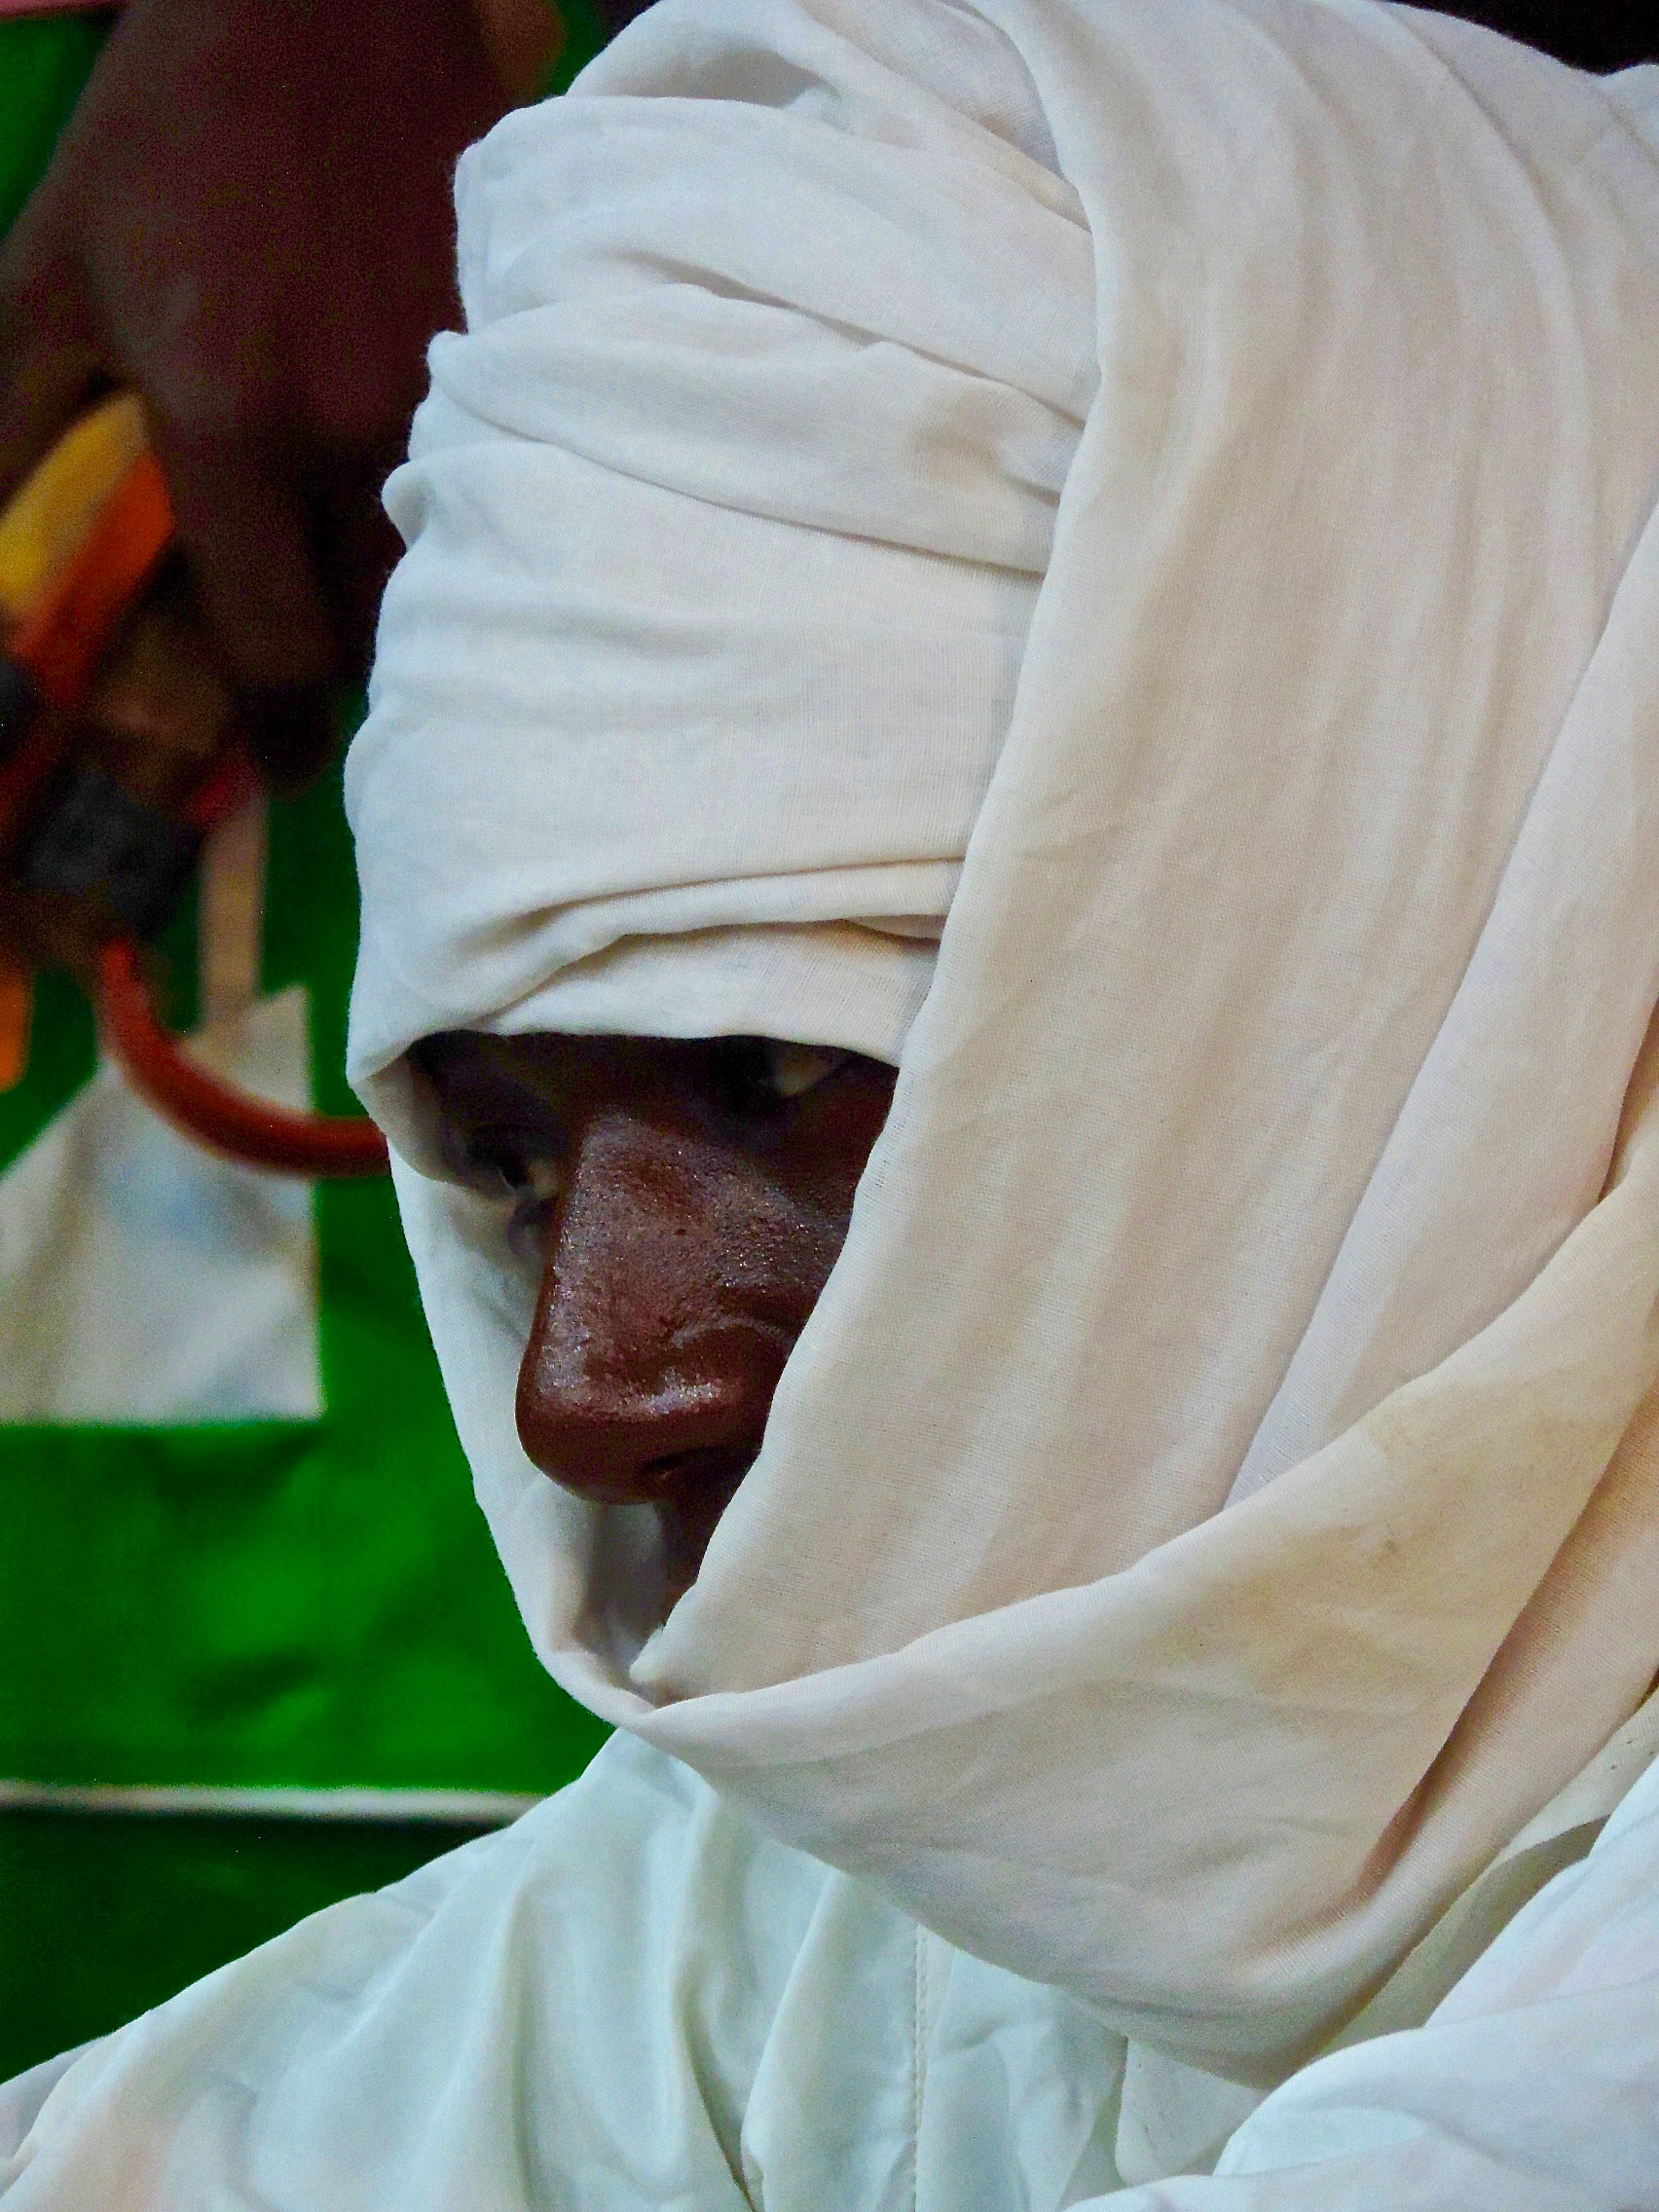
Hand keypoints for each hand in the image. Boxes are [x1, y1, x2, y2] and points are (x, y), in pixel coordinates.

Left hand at [0, 0, 519, 790]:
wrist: (323, 3)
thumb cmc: (169, 144)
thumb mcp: (48, 275)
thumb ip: (4, 431)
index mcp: (230, 424)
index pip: (277, 644)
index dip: (277, 733)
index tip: (277, 770)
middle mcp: (353, 434)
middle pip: (373, 631)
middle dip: (338, 671)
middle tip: (312, 675)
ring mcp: (451, 399)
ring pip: (443, 568)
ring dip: (404, 605)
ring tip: (366, 596)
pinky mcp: (516, 363)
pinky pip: (498, 489)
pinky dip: (464, 520)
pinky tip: (433, 503)